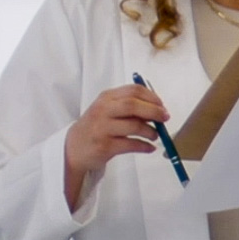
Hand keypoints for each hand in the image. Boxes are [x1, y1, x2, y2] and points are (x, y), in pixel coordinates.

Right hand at [63, 85, 166, 209]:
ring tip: (155, 135)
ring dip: (151, 131)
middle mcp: (102, 111)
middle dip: (153, 111)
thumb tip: (159, 108)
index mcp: (106, 98)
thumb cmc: (97, 127)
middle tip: (165, 119)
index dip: (152, 97)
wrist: (73, 149)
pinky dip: (145, 146)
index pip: (133, 90)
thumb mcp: (108, 110)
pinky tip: (149, 147)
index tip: (162, 106)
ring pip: (134, 126)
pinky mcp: (104, 146)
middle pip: (132, 105)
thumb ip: (129, 106)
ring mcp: (101, 129)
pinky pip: (131, 145)